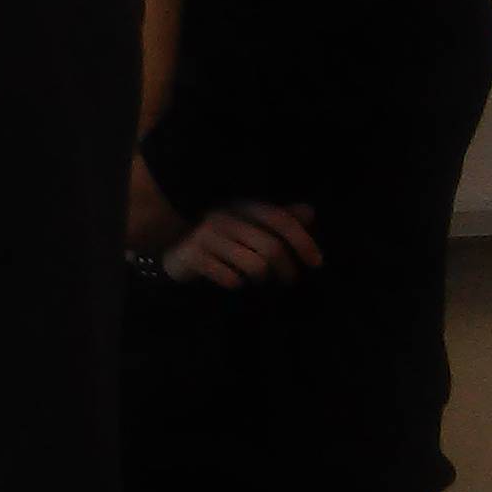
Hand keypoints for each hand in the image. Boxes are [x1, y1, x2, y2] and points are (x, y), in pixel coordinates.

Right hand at [160, 201, 320, 287]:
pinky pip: (230, 277)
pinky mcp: (193, 255)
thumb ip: (278, 221)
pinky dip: (236, 284)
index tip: (316, 263)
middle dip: (286, 270)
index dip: (303, 241)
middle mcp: (225, 216)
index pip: (281, 220)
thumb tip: (309, 211)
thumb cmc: (220, 240)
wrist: (174, 251)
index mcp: (242, 206)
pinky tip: (232, 281)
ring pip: (255, 266)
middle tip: (287, 281)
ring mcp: (206, 235)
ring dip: (261, 279)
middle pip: (272, 248)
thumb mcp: (249, 226)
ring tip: (256, 280)